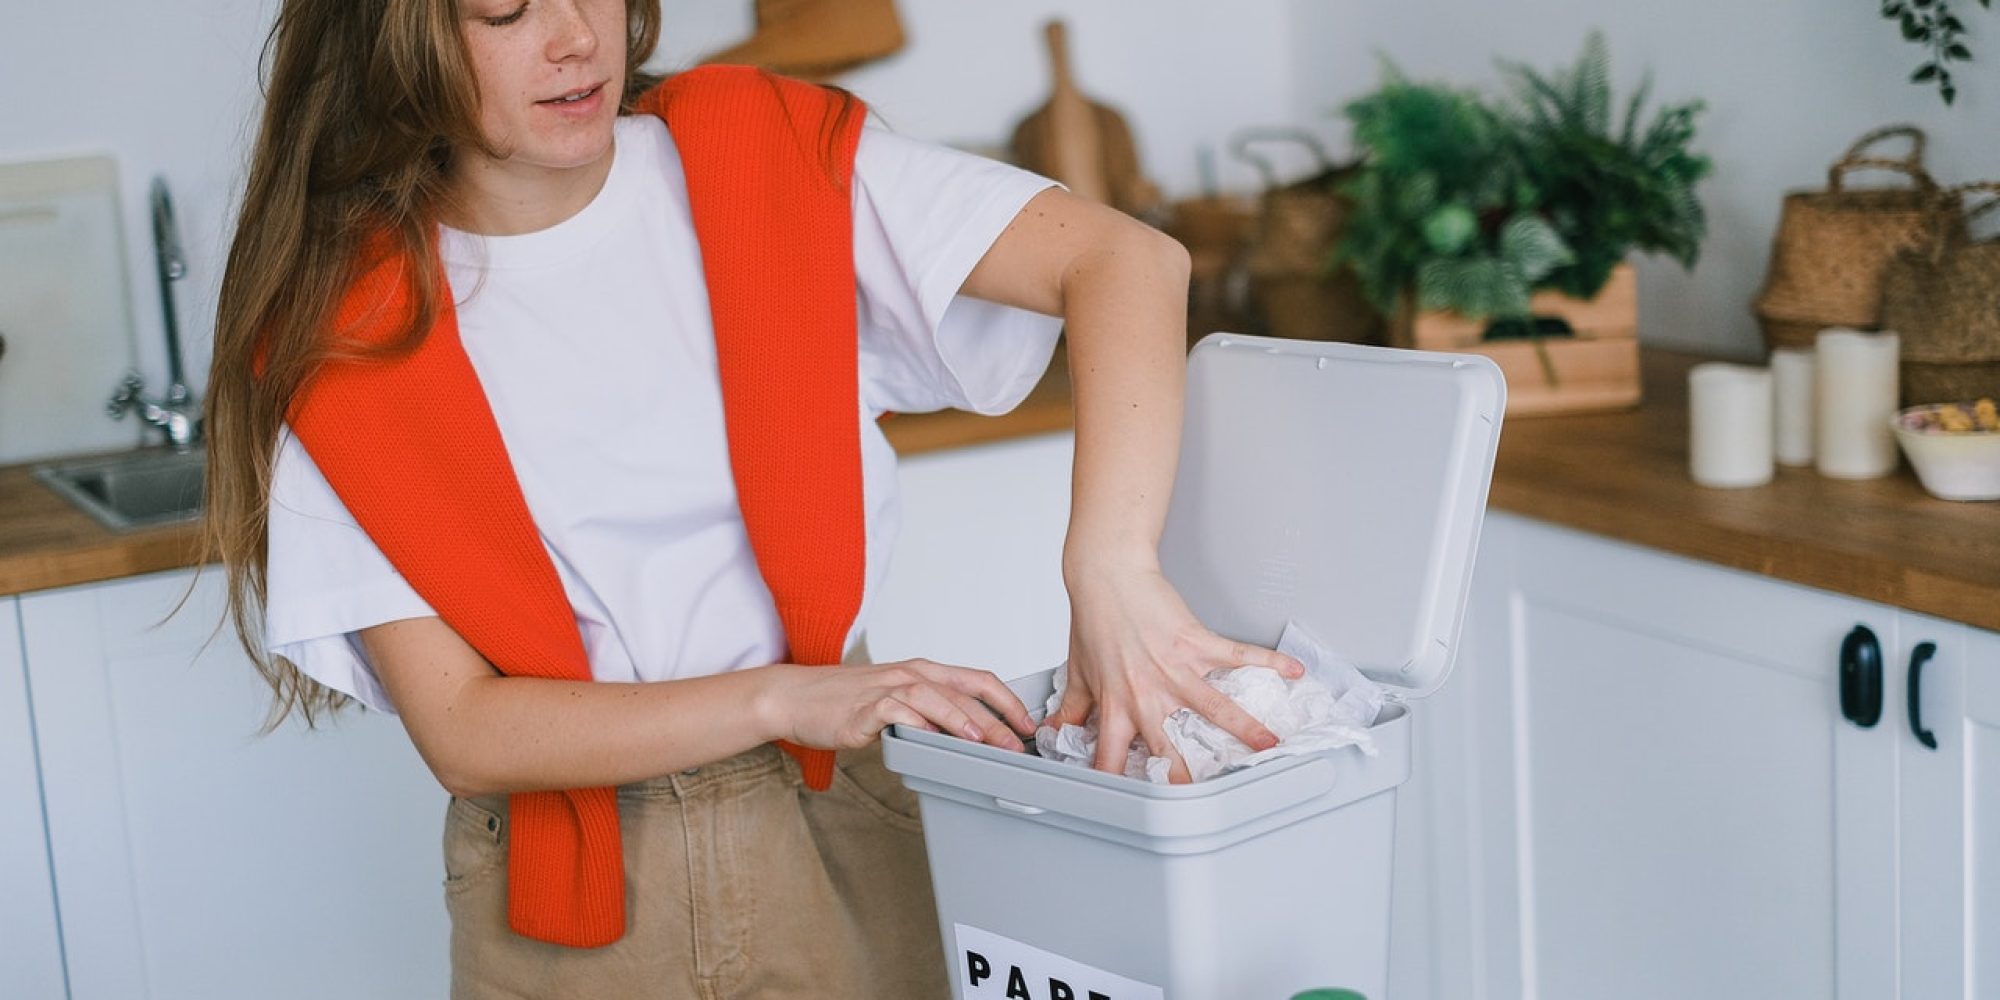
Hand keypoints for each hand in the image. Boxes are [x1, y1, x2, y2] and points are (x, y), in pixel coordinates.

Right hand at [758, 659, 1036, 752]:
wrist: (795, 697)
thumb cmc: (844, 702)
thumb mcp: (895, 702)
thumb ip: (928, 714)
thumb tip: (967, 738)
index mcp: (923, 672)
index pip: (978, 679)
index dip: (1008, 701)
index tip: (1027, 724)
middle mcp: (910, 675)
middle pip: (964, 691)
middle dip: (997, 718)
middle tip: (1017, 743)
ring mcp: (887, 688)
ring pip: (935, 696)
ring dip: (963, 718)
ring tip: (984, 740)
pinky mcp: (865, 707)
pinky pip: (897, 710)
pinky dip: (918, 722)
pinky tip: (932, 738)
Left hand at [1050, 564, 1306, 782]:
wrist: (1108, 576)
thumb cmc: (1094, 620)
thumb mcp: (1077, 671)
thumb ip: (1073, 707)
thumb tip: (1056, 731)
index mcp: (1117, 705)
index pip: (1112, 758)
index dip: (1118, 785)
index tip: (1131, 809)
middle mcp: (1147, 693)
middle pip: (1167, 745)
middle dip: (1185, 776)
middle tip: (1204, 802)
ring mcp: (1175, 669)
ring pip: (1214, 707)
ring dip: (1245, 728)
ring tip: (1270, 748)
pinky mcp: (1196, 642)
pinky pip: (1237, 655)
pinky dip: (1268, 661)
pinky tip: (1293, 671)